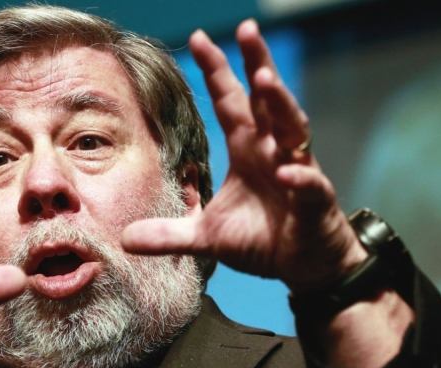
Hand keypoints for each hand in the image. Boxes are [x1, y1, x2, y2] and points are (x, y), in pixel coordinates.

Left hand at [123, 20, 364, 291]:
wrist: (304, 265)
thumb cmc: (262, 240)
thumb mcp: (206, 238)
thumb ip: (168, 234)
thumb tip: (125, 238)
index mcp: (247, 150)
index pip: (229, 101)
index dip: (217, 71)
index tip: (198, 37)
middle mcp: (273, 151)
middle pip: (266, 100)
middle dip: (257, 63)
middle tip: (247, 29)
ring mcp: (298, 171)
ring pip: (293, 129)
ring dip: (280, 105)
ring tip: (264, 80)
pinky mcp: (315, 202)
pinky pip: (309, 185)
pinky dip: (300, 178)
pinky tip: (288, 172)